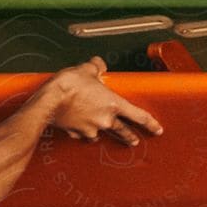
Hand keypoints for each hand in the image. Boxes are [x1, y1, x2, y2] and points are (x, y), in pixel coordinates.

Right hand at [45, 57, 163, 145]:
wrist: (48, 101)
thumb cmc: (68, 86)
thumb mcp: (86, 69)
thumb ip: (96, 67)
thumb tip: (98, 64)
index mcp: (113, 104)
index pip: (139, 116)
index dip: (150, 124)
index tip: (157, 130)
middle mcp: (105, 120)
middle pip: (123, 132)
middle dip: (130, 137)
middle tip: (134, 141)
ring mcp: (91, 129)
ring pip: (101, 134)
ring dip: (102, 133)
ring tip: (101, 133)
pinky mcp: (77, 133)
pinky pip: (82, 134)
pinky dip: (82, 131)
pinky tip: (78, 126)